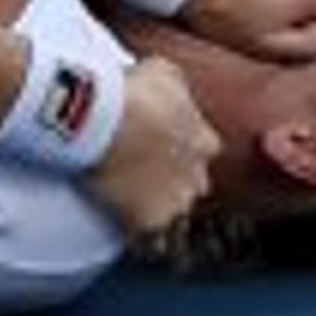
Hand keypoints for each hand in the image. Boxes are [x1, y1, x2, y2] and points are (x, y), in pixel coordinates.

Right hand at [86, 57, 215, 241]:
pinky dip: (147, 244)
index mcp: (204, 140)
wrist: (110, 120)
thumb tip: (166, 80)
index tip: (166, 145)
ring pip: (177, 218)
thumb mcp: (163, 71)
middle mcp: (196, 176)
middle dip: (177, 184)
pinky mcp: (150, 222)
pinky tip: (139, 244)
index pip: (205, 150)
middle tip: (150, 178)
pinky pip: (153, 243)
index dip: (184, 148)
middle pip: (193, 187)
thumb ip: (172, 82)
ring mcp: (175, 203)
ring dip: (163, 216)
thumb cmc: (135, 91)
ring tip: (146, 218)